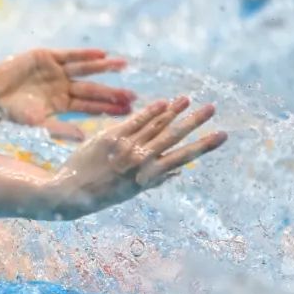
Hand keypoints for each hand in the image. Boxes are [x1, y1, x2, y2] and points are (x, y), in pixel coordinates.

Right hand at [0, 48, 135, 139]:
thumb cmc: (10, 112)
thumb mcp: (38, 124)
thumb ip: (61, 130)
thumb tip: (86, 139)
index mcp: (60, 104)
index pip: (90, 106)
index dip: (108, 108)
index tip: (129, 111)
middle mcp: (61, 86)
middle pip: (93, 89)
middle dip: (112, 91)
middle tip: (134, 95)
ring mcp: (54, 70)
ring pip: (85, 69)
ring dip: (104, 68)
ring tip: (123, 66)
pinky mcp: (46, 56)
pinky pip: (70, 55)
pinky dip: (85, 55)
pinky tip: (101, 54)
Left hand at [47, 97, 227, 218]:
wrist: (70, 193)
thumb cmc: (101, 194)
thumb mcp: (132, 192)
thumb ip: (155, 180)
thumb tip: (179, 172)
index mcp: (149, 177)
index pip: (184, 157)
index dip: (204, 145)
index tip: (222, 134)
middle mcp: (141, 161)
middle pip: (173, 137)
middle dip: (194, 122)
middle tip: (213, 108)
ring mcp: (126, 148)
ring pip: (155, 126)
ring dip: (174, 111)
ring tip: (190, 99)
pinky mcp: (110, 138)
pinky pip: (134, 121)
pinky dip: (149, 112)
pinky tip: (163, 102)